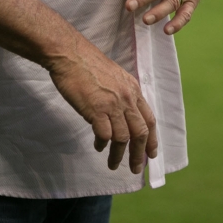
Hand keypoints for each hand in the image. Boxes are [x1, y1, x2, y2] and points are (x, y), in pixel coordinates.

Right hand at [47, 42, 156, 173]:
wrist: (70, 54)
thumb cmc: (88, 63)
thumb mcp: (114, 76)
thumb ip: (122, 94)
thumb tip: (123, 115)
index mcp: (133, 89)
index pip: (149, 119)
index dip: (152, 139)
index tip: (151, 154)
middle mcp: (127, 98)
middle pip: (140, 132)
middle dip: (139, 154)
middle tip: (136, 168)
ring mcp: (112, 104)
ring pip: (123, 138)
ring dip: (119, 155)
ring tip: (113, 164)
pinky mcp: (96, 109)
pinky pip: (105, 135)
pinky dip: (103, 144)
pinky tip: (98, 146)